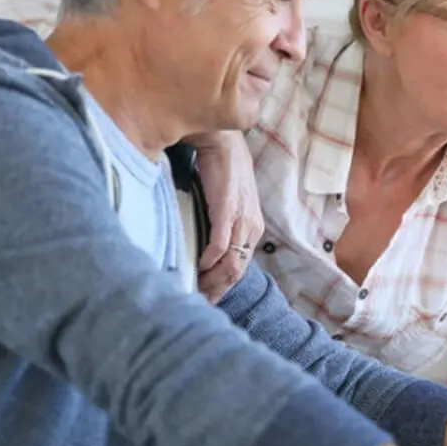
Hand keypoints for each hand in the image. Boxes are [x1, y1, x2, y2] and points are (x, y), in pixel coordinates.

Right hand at [190, 131, 264, 301]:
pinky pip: (220, 245)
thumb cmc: (220, 172)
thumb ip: (219, 227)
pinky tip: (197, 267)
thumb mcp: (224, 205)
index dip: (223, 287)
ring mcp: (242, 220)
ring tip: (195, 290)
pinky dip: (208, 260)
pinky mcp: (229, 211)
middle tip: (198, 303)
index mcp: (251, 228)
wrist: (221, 142)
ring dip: (211, 281)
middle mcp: (251, 227)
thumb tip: (203, 251)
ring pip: (230, 263)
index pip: (240, 267)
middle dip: (217, 291)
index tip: (207, 300)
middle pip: (237, 271)